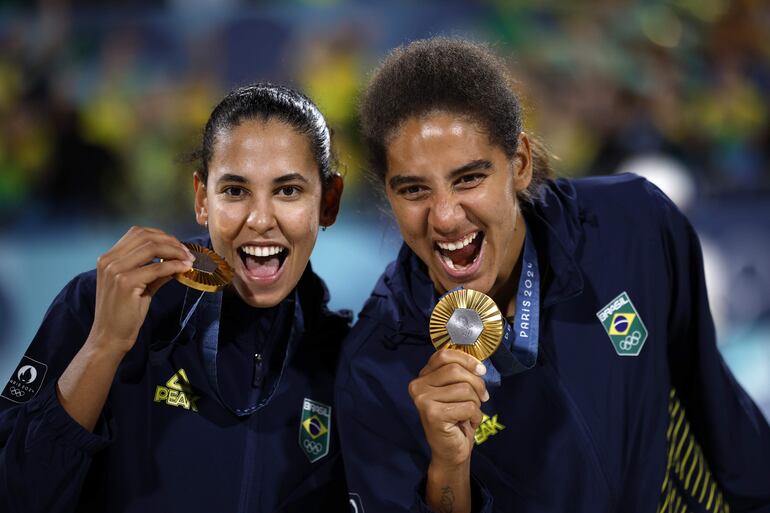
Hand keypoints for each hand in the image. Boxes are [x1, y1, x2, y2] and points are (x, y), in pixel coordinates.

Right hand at [88, 226, 192, 354]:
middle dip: (170, 241)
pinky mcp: (124, 282)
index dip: (161, 236)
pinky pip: (156, 267)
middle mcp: (108, 260)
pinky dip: (174, 266)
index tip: (178, 245)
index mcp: (108, 258)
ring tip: (188, 259)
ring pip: (152, 247)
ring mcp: (115, 270)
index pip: (137, 233)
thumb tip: (176, 260)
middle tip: (187, 252)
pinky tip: (183, 269)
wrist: (110, 336)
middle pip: (145, 236)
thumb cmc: (124, 313)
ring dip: (175, 251)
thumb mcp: (139, 285)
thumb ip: (154, 271)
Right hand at [408, 349, 488, 468]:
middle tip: (482, 397)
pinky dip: (476, 416)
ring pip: (464, 389)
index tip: (481, 370)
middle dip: (477, 383)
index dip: (466, 359)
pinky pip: (468, 406)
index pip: (444, 355)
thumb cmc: (456, 418)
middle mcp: (418, 386)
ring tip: (470, 413)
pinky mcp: (433, 414)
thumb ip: (460, 373)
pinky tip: (468, 422)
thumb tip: (478, 366)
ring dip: (476, 403)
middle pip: (456, 370)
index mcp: (423, 376)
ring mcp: (423, 400)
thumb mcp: (456, 390)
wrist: (450, 451)